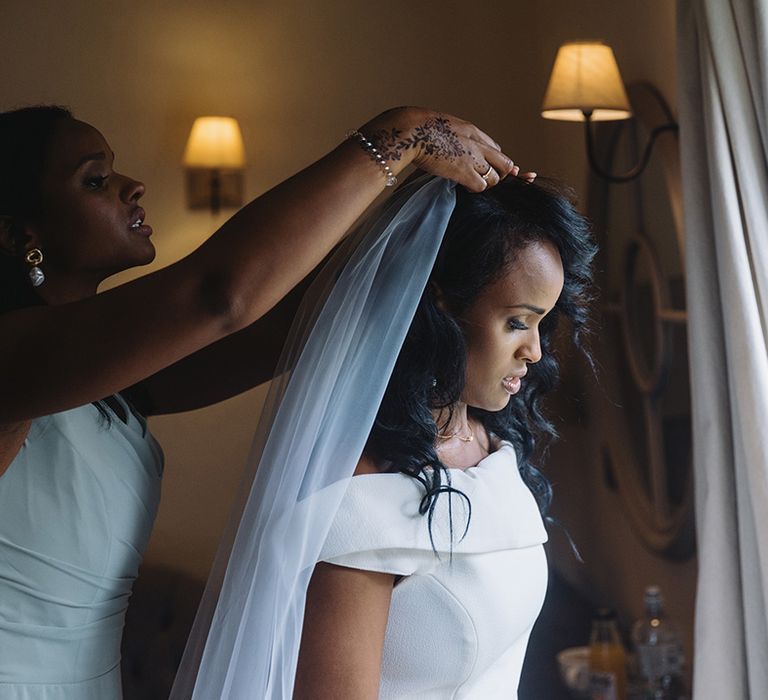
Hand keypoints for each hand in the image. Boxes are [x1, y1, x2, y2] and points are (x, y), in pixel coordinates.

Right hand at [359, 107, 530, 191]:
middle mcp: (478, 144)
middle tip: (485, 180)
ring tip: (472, 185)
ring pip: (496, 178)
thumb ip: (453, 136)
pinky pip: (482, 186)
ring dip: (486, 184)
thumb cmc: (418, 128)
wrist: (412, 130)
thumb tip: (447, 145)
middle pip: (505, 163)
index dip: (493, 160)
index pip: (495, 148)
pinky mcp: (465, 172)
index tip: (485, 168)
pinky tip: (465, 189)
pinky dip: (476, 190)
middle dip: (498, 174)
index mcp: (472, 131)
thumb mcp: (442, 126)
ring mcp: (473, 158)